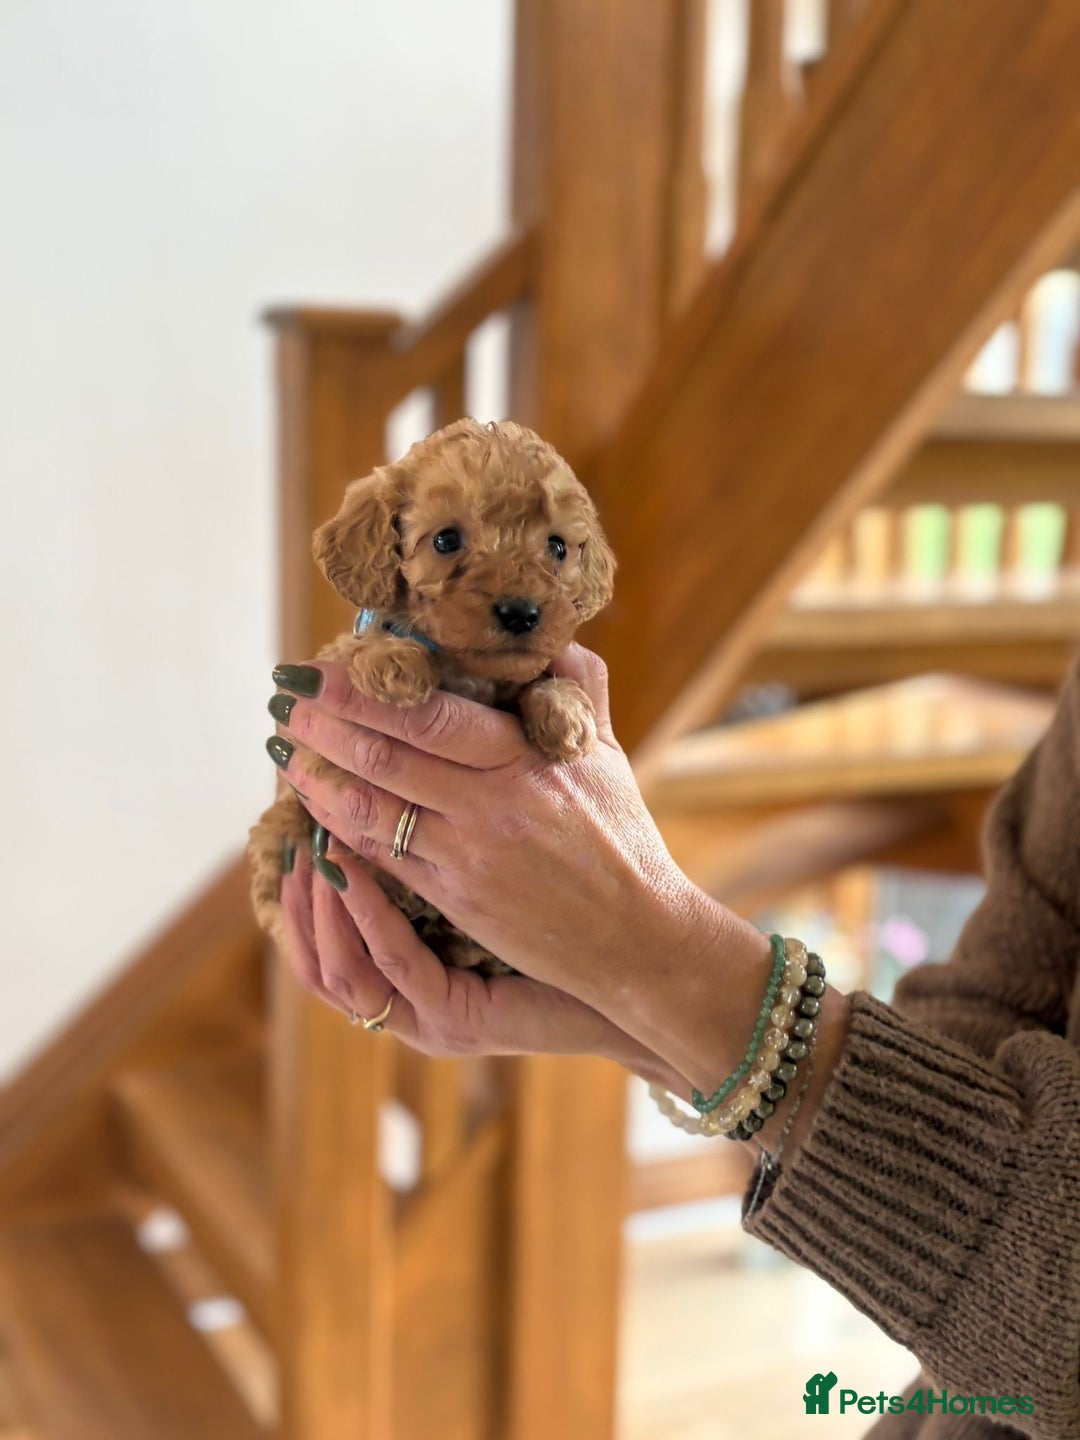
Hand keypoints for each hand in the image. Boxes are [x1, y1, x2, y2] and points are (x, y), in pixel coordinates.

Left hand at [268, 644, 770, 1090]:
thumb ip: (577, 689)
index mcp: (526, 757)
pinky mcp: (454, 897)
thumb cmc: (622, 840)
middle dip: (322, 720)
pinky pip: (380, 855)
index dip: (363, 687)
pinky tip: (313, 804)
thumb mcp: (605, 754)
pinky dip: (338, 826)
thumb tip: (551, 634)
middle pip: (384, 752)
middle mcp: (491, 804)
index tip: (322, 665)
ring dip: (316, 772)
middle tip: (282, 695)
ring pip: (368, 806)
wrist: (635, 937)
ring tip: (283, 746)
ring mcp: (467, 855)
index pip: (428, 710)